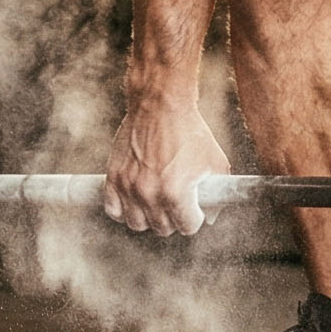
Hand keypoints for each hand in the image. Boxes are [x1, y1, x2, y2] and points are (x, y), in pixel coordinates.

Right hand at [101, 98, 231, 236]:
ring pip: (137, 223)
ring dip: (149, 217)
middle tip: (177, 202)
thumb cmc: (190, 131)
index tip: (195, 208)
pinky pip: (113, 210)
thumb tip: (211, 214)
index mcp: (176, 192)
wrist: (161, 104)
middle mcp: (150, 193)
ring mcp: (129, 186)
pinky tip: (135, 200)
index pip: (187, 227)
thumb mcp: (215, 162)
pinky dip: (123, 210)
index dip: (195, 217)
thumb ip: (217, 192)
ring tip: (156, 202)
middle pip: (162, 228)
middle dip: (173, 218)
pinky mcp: (114, 176)